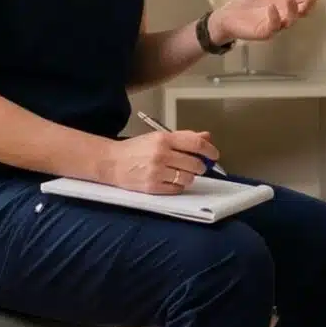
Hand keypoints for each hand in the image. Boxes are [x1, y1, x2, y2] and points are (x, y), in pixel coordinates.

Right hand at [98, 129, 219, 194]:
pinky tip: (171, 181)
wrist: (111, 162)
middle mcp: (161, 154)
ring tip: (180, 173)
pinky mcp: (152, 187)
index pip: (196, 144)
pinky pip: (176, 189)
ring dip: (189, 177)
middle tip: (196, 166)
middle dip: (200, 166)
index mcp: (164, 139)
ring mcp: (156, 171)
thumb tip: (207, 137)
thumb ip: (183, 137)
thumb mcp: (159, 137)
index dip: (210, 150)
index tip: (214, 155)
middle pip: (195, 163)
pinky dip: (178, 186)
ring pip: (188, 178)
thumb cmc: (136, 149)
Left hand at [210, 0, 325, 43]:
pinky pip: (272, 27)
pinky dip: (274, 17)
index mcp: (284, 3)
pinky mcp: (263, 32)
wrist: (227, 14)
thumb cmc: (246, 1)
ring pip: (290, 20)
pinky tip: (271, 7)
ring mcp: (274, 25)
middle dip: (308, 4)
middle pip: (301, 12)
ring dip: (292, 10)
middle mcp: (283, 15)